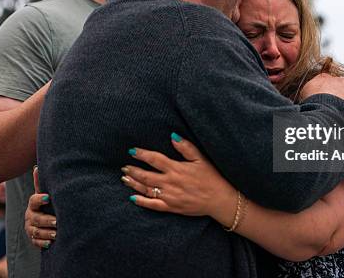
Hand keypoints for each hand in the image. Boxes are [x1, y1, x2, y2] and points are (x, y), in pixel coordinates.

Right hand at [24, 166, 56, 248]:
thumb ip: (41, 183)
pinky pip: (36, 242)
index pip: (33, 201)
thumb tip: (36, 167)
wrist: (46, 220)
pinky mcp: (34, 239)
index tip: (48, 198)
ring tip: (57, 233)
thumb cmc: (48, 203)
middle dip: (46, 220)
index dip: (40, 199)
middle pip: (35, 219)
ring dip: (46, 233)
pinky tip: (51, 243)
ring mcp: (31, 228)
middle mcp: (30, 216)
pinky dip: (43, 243)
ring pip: (36, 232)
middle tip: (57, 221)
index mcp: (33, 204)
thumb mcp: (46, 193)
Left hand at [123, 134, 237, 224]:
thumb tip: (172, 136)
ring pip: (147, 189)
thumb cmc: (212, 177)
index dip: (142, 154)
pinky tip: (133, 198)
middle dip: (133, 170)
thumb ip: (186, 147)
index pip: (155, 159)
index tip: (132, 150)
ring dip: (134, 184)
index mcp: (176, 168)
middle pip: (146, 175)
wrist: (219, 199)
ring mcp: (169, 196)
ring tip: (124, 179)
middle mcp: (170, 182)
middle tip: (124, 166)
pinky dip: (142, 202)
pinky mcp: (171, 207)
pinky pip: (153, 205)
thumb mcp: (201, 159)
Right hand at [300, 73, 343, 111]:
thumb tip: (298, 97)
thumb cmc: (313, 101)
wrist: (326, 106)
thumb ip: (305, 92)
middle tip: (342, 96)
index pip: (327, 78)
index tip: (328, 89)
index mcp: (323, 78)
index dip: (329, 85)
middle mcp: (337, 82)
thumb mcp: (303, 94)